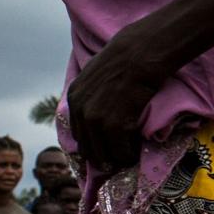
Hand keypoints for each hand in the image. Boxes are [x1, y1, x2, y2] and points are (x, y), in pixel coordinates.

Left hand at [64, 24, 166, 173]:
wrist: (138, 55)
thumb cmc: (125, 58)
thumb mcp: (96, 72)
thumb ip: (91, 91)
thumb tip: (96, 103)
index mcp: (74, 98)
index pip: (78, 133)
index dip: (92, 142)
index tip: (104, 147)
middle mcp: (80, 111)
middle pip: (87, 147)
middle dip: (101, 155)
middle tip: (115, 159)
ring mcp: (95, 120)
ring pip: (103, 153)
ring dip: (115, 158)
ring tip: (126, 157)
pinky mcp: (113, 126)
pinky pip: (120, 151)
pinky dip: (128, 156)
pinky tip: (134, 153)